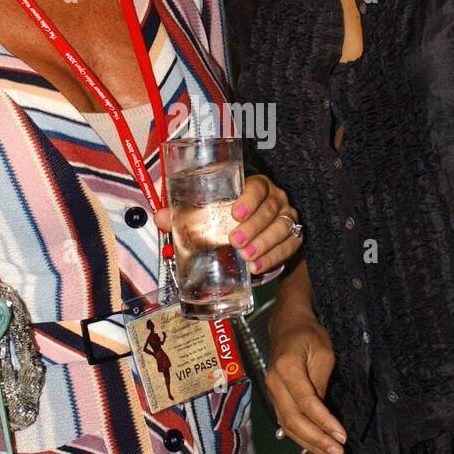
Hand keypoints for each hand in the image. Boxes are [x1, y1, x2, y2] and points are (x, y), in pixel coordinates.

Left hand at [154, 174, 301, 274]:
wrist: (255, 227)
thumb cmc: (229, 214)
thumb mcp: (211, 210)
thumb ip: (186, 214)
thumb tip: (159, 218)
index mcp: (256, 185)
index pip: (257, 187)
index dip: (248, 199)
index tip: (235, 214)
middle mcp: (276, 198)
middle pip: (269, 210)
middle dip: (253, 227)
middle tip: (235, 242)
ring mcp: (287, 216)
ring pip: (282, 228)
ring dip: (264, 244)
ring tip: (247, 257)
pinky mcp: (294, 235)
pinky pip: (290, 245)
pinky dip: (275, 257)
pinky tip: (258, 267)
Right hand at [266, 308, 345, 453]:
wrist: (287, 324)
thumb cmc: (308, 334)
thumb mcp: (323, 352)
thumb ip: (321, 383)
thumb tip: (324, 412)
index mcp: (286, 368)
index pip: (306, 402)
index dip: (324, 422)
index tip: (342, 437)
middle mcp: (274, 383)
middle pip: (293, 420)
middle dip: (317, 441)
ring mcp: (272, 392)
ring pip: (288, 426)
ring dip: (310, 445)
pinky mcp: (276, 398)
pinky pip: (287, 423)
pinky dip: (302, 439)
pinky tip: (317, 448)